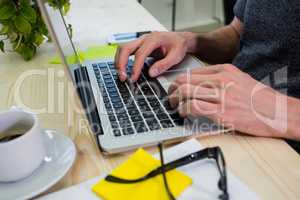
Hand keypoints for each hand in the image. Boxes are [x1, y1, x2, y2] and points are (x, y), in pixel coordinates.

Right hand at [115, 31, 189, 80]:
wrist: (180, 39)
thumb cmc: (178, 45)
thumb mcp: (176, 56)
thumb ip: (164, 64)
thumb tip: (151, 73)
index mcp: (154, 39)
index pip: (140, 54)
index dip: (135, 67)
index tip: (133, 78)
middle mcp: (144, 38)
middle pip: (125, 48)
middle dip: (121, 64)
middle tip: (122, 77)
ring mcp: (140, 41)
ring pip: (122, 48)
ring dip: (119, 62)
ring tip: (121, 75)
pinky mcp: (138, 45)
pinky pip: (125, 51)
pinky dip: (121, 60)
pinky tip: (123, 69)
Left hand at [168, 64, 287, 137]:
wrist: (277, 112)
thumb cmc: (260, 98)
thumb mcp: (240, 78)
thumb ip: (221, 77)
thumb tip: (200, 83)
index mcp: (225, 70)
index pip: (193, 72)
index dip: (180, 81)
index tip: (176, 87)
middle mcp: (221, 80)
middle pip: (185, 80)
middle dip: (173, 89)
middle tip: (170, 96)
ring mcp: (221, 96)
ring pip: (186, 92)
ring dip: (175, 100)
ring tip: (174, 106)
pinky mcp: (221, 113)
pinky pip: (193, 107)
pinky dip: (183, 110)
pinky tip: (183, 113)